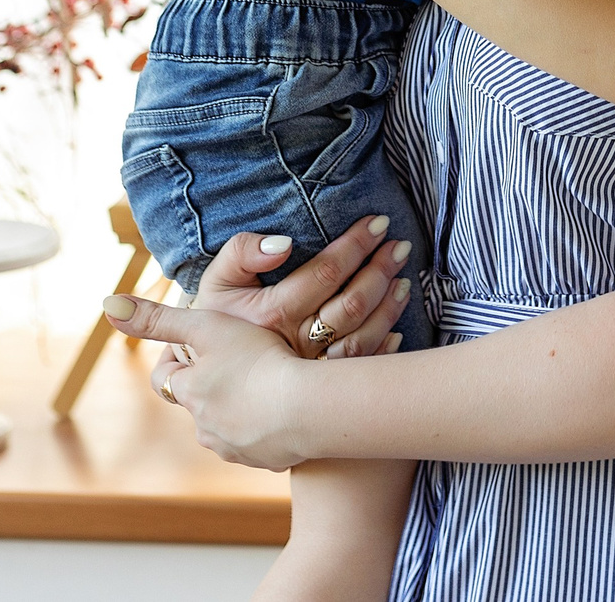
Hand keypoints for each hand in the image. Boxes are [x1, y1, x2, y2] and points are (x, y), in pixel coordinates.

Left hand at [104, 294, 311, 469]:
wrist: (308, 408)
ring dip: (240, 407)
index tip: (201, 343)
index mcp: (189, 394)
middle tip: (240, 359)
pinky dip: (267, 426)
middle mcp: (205, 428)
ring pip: (229, 423)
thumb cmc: (258, 360)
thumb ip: (159, 318)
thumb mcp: (207, 327)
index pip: (165, 377)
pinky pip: (261, 441)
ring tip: (268, 383)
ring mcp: (235, 449)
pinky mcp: (267, 461)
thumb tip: (108, 304)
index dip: (178, 358)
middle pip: (198, 402)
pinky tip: (289, 406)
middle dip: (213, 384)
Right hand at [188, 217, 415, 359]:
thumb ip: (241, 253)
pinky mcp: (316, 392)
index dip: (355, 245)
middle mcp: (294, 345)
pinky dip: (383, 349)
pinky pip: (358, 372)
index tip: (378, 223)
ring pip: (361, 340)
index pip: (325, 272)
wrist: (209, 377)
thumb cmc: (216, 322)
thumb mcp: (216, 282)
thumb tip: (284, 244)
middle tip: (402, 246)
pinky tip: (397, 329)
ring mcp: (308, 372)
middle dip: (380, 271)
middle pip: (350, 306)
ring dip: (388, 308)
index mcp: (272, 314)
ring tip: (404, 279)